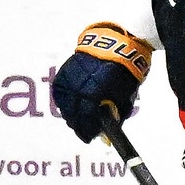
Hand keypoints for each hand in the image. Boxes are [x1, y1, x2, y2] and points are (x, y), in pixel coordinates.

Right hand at [52, 22, 152, 142]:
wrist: (115, 45)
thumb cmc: (124, 72)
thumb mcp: (124, 95)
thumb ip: (115, 115)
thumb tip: (106, 134)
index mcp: (94, 93)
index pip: (86, 119)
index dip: (88, 131)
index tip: (89, 138)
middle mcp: (78, 87)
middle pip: (72, 114)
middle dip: (79, 125)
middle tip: (85, 132)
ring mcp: (68, 79)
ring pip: (64, 105)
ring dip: (70, 114)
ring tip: (78, 120)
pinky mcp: (63, 73)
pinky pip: (60, 93)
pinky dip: (65, 102)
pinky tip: (71, 106)